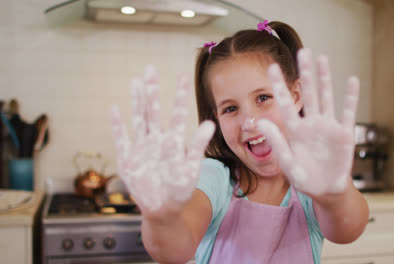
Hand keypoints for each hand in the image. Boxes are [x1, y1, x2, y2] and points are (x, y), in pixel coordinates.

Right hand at [111, 66, 214, 219]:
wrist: (163, 209)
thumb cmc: (179, 188)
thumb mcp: (191, 167)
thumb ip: (197, 146)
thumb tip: (211, 123)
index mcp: (173, 141)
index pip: (177, 113)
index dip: (179, 95)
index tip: (182, 76)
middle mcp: (156, 140)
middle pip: (153, 110)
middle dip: (152, 90)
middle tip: (151, 68)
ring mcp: (141, 148)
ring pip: (138, 119)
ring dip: (136, 101)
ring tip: (135, 81)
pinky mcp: (127, 159)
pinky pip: (121, 139)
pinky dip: (118, 125)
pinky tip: (114, 108)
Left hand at [257, 49, 358, 196]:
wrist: (326, 191)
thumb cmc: (305, 179)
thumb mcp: (287, 163)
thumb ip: (276, 141)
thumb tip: (259, 121)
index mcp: (294, 131)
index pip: (284, 103)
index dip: (278, 85)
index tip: (270, 67)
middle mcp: (311, 124)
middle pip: (308, 93)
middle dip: (305, 73)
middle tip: (302, 51)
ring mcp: (328, 127)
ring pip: (326, 97)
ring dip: (325, 78)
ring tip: (322, 58)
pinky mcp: (344, 134)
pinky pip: (348, 112)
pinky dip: (351, 97)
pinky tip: (352, 80)